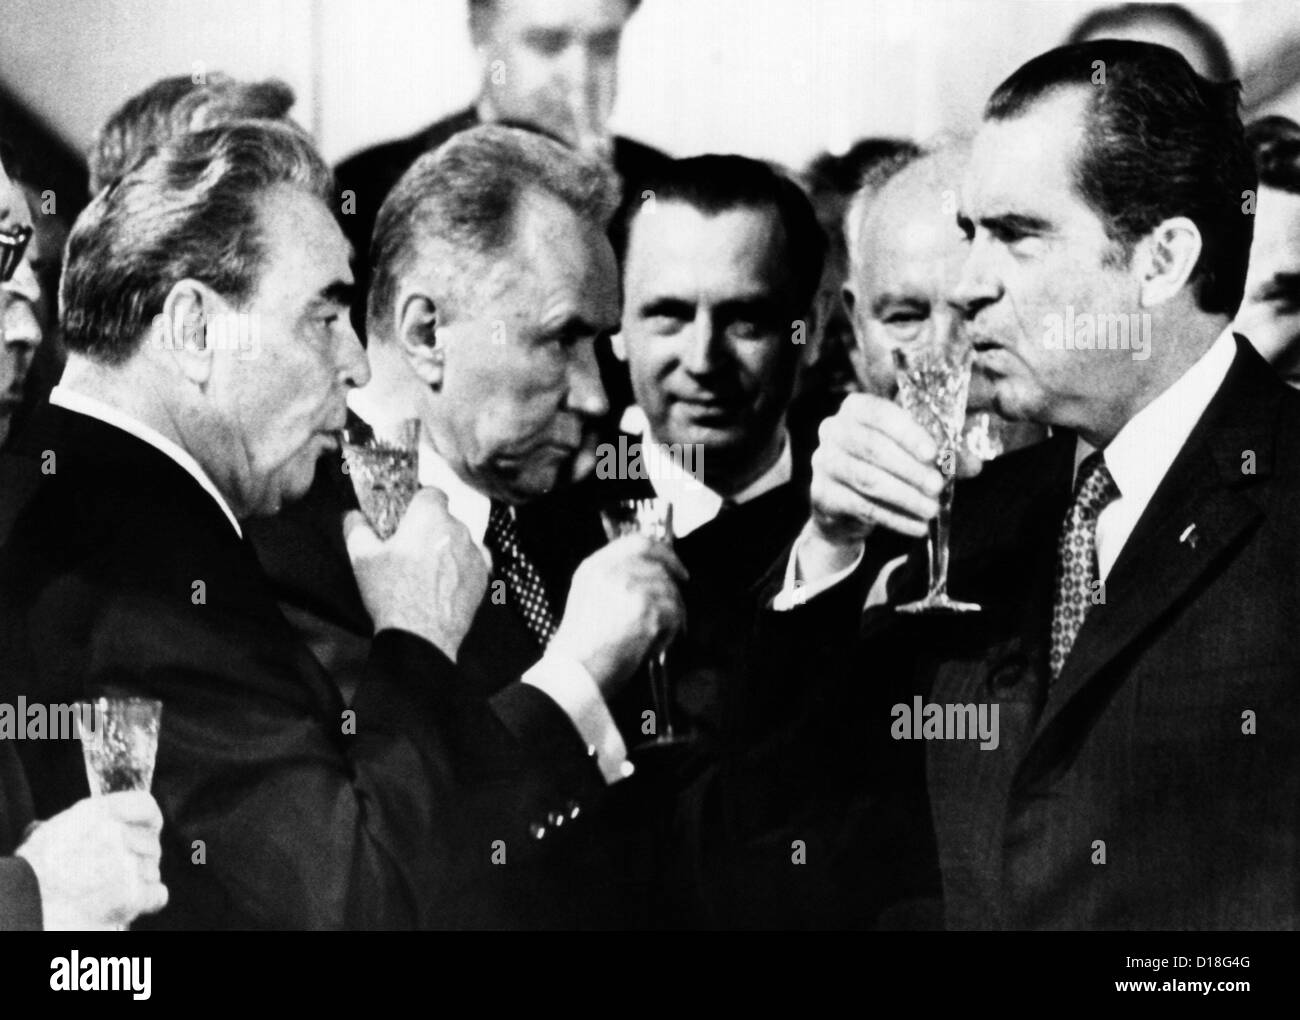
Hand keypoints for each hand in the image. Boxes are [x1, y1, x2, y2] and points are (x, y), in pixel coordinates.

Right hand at [16, 791, 167, 930]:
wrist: (29, 904)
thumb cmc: (33, 872)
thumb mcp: (51, 833)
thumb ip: (79, 825)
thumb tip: (79, 827)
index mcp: (100, 812)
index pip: (146, 807)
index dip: (149, 822)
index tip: (147, 832)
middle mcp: (120, 833)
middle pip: (151, 844)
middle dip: (139, 858)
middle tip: (115, 873)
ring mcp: (129, 863)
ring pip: (152, 870)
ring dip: (138, 881)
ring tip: (108, 891)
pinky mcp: (134, 893)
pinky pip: (157, 894)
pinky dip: (147, 901)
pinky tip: (125, 902)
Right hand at [346, 487, 487, 660]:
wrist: (421, 636)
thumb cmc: (392, 594)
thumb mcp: (362, 558)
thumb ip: (356, 528)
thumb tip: (352, 516)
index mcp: (430, 516)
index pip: (431, 492)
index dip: (418, 501)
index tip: (407, 515)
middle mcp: (458, 529)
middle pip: (445, 518)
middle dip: (429, 529)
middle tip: (409, 549)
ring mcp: (475, 554)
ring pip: (459, 541)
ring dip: (445, 549)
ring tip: (424, 573)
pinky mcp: (484, 577)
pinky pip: (470, 564)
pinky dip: (458, 570)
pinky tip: (439, 586)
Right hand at [550, 535, 686, 695]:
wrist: (576, 671)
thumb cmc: (581, 644)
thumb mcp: (586, 596)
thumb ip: (612, 577)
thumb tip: (651, 573)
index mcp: (595, 567)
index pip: (638, 542)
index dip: (662, 551)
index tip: (674, 565)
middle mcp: (613, 572)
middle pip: (659, 565)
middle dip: (674, 580)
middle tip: (681, 593)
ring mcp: (632, 589)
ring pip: (670, 591)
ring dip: (671, 612)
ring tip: (658, 633)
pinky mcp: (648, 612)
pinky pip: (674, 615)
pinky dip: (670, 632)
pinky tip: (654, 645)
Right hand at [804, 393, 982, 575]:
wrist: (846, 502)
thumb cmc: (884, 465)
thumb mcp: (912, 452)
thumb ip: (943, 454)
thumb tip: (974, 466)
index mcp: (856, 408)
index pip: (880, 414)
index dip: (907, 433)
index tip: (932, 453)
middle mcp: (833, 430)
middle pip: (872, 447)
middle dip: (909, 469)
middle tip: (937, 486)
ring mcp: (823, 462)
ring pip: (867, 479)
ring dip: (904, 496)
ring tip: (931, 509)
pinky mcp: (821, 494)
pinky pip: (861, 506)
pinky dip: (893, 518)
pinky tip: (916, 526)